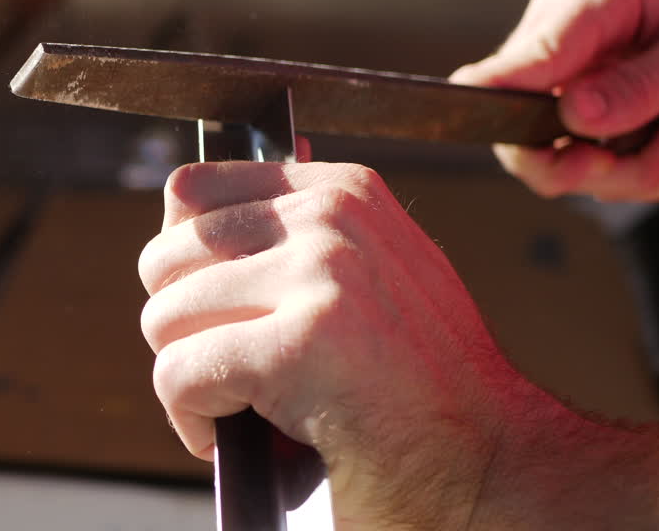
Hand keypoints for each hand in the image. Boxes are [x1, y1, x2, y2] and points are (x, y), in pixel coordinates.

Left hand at [139, 161, 658, 527]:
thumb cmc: (418, 388)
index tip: (220, 313)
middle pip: (163, 259)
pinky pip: (177, 376)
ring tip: (241, 407)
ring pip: (163, 319)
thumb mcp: (367, 274)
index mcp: (341, 190)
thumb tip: (183, 200)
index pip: (188, 192)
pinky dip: (191, 423)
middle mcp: (330, 217)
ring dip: (186, 379)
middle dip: (179, 329)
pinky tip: (237, 437)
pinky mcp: (300, 345)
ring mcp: (320, 275)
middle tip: (230, 372)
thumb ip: (290, 234)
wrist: (495, 467)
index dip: (181, 266)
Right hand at [451, 0, 658, 200]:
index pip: (523, 58)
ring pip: (563, 160)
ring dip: (639, 169)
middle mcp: (566, 32)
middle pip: (524, 125)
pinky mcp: (589, 112)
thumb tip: (574, 117)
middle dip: (598, 162)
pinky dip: (645, 168)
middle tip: (654, 165)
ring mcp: (572, 76)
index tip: (510, 133)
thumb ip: (643, 82)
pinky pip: (593, 166)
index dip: (505, 101)